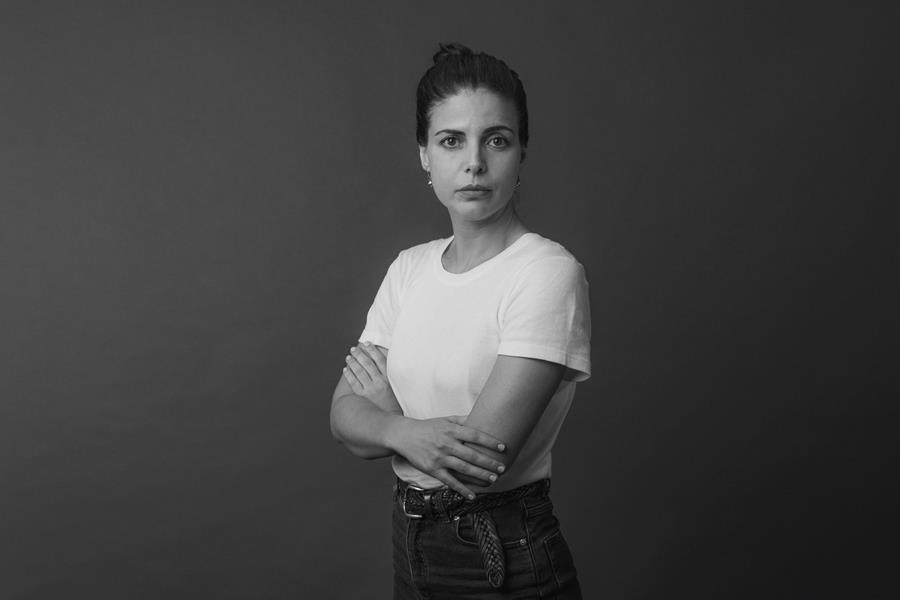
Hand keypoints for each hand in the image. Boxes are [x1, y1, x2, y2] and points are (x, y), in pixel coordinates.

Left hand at [343, 342, 396, 408]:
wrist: (390, 416)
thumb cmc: (393, 400)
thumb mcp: (395, 385)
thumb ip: (389, 373)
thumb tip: (381, 360)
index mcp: (388, 378)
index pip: (379, 359)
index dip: (372, 350)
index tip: (367, 344)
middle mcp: (379, 382)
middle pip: (367, 364)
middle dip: (359, 354)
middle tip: (353, 349)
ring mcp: (370, 389)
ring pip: (359, 371)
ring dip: (352, 362)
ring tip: (348, 357)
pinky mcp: (363, 396)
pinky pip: (353, 382)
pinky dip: (349, 374)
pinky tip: (345, 369)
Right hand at [387, 415, 506, 499]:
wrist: (405, 436)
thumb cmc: (428, 427)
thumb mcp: (446, 419)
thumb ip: (463, 420)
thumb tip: (482, 415)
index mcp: (451, 430)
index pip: (475, 435)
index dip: (490, 441)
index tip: (503, 447)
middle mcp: (447, 444)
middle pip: (472, 455)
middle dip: (489, 462)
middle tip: (503, 467)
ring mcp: (440, 458)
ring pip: (464, 469)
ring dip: (480, 475)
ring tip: (494, 479)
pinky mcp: (433, 470)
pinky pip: (450, 481)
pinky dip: (462, 489)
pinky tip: (473, 496)